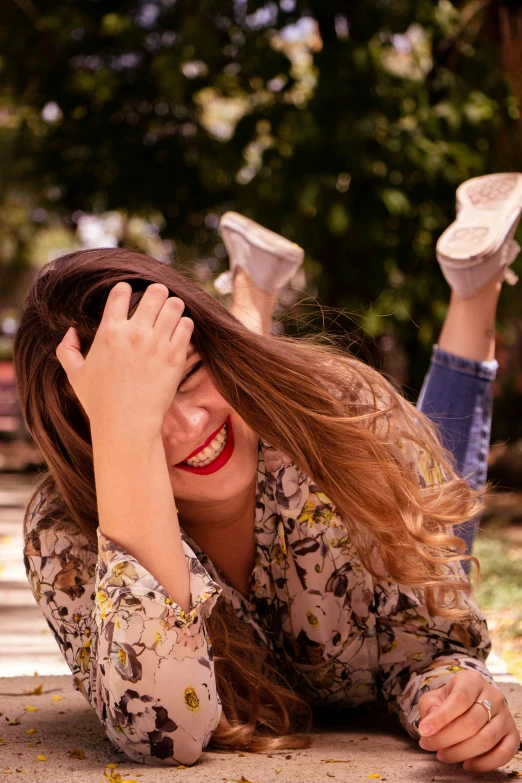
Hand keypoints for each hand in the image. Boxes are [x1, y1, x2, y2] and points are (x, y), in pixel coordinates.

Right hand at [56, 282, 192, 435]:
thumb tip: (71, 331)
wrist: (127, 424)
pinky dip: (184, 325)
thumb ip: (66, 350)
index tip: (129, 297)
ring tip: (170, 317)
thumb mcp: (75, 375)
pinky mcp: (176, 357)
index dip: (126, 290)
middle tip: (157, 304)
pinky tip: (179, 333)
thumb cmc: (100, 402)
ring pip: (175, 305)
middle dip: (157, 294)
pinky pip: (187, 326)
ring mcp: (157, 344)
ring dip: (173, 308)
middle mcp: (134, 333)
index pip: (121, 291)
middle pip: (155, 292)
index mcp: (109, 332)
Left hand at [417, 670, 519, 771]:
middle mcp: (494, 696)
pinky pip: (504, 753)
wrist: (473, 702)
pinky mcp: (513, 734)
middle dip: (446, 738)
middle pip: (471, 722)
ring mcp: (506, 715)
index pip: (459, 699)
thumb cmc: (450, 700)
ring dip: (461, 752)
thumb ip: (429, 708)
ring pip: (486, 739)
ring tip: (442, 755)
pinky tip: (466, 764)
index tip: (423, 731)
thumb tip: (430, 727)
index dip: (441, 718)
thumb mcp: (435, 697)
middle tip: (428, 745)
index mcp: (472, 680)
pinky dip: (484, 764)